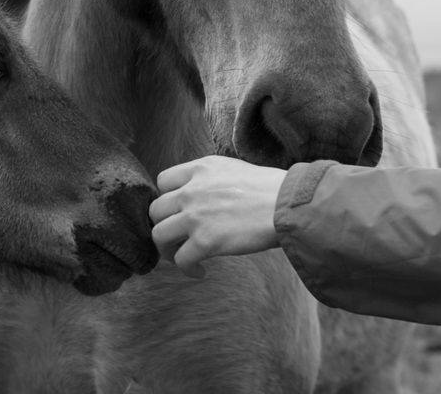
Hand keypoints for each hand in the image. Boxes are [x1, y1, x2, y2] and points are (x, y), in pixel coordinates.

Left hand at [148, 155, 285, 278]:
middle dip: (163, 225)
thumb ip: (210, 179)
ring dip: (167, 250)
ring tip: (180, 256)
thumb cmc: (269, 189)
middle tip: (176, 238)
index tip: (177, 212)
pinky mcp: (205, 241)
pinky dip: (187, 269)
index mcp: (200, 169)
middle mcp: (191, 189)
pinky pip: (180, 259)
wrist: (286, 204)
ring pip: (159, 235)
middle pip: (155, 210)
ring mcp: (196, 215)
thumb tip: (203, 196)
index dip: (167, 198)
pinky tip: (200, 271)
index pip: (162, 181)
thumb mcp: (232, 168)